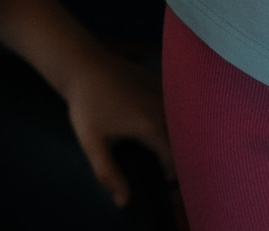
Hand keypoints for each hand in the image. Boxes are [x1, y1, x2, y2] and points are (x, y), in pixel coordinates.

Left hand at [55, 50, 173, 207]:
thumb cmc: (87, 106)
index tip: (167, 183)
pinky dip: (178, 115)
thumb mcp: (92, 144)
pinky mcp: (162, 80)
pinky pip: (177, 103)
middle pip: (183, 137)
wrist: (85, 66)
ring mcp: (166, 90)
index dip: (172, 174)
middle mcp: (165, 107)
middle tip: (171, 166)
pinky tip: (170, 121)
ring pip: (183, 118)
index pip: (173, 157)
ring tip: (172, 145)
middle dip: (182, 153)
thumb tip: (123, 202)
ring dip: (181, 133)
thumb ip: (108, 175)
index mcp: (151, 125)